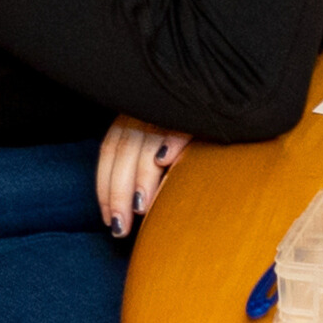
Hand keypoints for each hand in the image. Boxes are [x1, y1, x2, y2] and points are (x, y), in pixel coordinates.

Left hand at [97, 114, 189, 236]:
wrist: (217, 95)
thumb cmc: (185, 123)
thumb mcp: (155, 135)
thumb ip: (140, 161)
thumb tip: (131, 205)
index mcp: (131, 114)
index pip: (109, 152)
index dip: (106, 187)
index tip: (109, 218)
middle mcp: (144, 109)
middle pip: (124, 153)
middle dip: (119, 193)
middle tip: (121, 226)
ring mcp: (168, 107)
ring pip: (147, 142)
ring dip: (142, 176)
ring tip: (141, 208)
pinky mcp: (195, 106)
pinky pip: (180, 124)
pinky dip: (171, 142)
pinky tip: (166, 161)